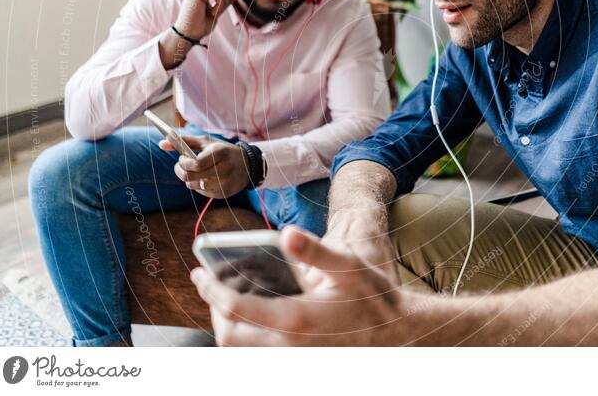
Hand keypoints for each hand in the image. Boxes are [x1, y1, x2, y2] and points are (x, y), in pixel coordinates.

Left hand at [159, 135, 250, 198]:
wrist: (248, 166)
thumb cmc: (222, 151)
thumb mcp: (206, 142)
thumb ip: (183, 141)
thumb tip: (161, 143)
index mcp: (220, 153)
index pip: (195, 164)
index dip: (183, 162)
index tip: (182, 157)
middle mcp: (223, 170)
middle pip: (190, 177)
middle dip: (180, 171)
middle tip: (182, 165)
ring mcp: (223, 184)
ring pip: (192, 185)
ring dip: (189, 178)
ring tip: (196, 170)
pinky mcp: (221, 194)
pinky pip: (200, 191)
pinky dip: (197, 184)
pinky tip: (205, 177)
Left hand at [191, 226, 415, 345]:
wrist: (398, 333)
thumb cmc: (374, 296)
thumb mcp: (347, 265)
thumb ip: (314, 250)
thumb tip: (286, 233)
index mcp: (295, 318)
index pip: (234, 308)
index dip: (210, 289)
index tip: (198, 272)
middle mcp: (289, 346)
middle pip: (228, 337)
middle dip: (212, 311)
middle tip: (209, 286)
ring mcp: (294, 358)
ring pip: (242, 353)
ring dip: (227, 327)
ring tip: (226, 300)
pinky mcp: (301, 363)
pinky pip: (260, 357)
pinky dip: (246, 339)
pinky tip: (253, 318)